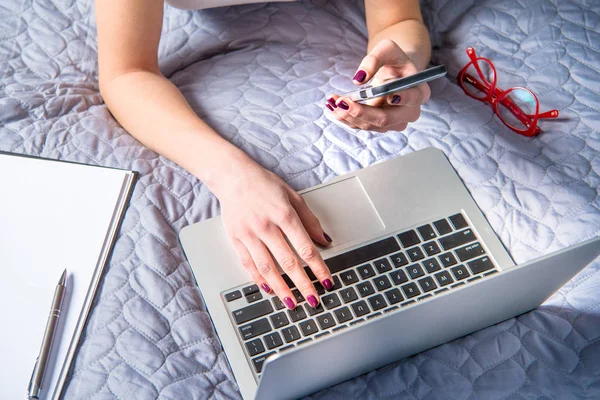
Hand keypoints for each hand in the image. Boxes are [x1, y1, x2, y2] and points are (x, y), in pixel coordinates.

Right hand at [212, 158, 332, 309]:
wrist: (233, 176)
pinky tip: (268, 289)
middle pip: (288, 262)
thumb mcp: (293, 196)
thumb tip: (324, 240)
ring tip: (291, 302)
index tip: (326, 281)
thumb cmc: (264, 184)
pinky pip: (248, 263)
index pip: (305, 248)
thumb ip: (309, 220)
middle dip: (303, 284)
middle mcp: (266, 226)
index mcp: (284, 215)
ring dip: (281, 288)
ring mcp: (249, 234)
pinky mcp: (236, 239)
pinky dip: (258, 279)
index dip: (318, 267)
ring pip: (267, 267)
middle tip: (313, 299)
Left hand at [326, 39, 430, 131]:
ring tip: (332, 102)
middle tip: (341, 102)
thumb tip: (358, 79)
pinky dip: (346, 117)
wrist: (392, 71)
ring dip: (349, 115)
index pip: (413, 98)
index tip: (388, 96)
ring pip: (370, 125)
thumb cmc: (393, 59)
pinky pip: (362, 125)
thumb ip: (374, 59)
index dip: (401, 98)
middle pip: (386, 119)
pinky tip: (333, 107)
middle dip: (361, 112)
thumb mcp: (386, 49)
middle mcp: (410, 112)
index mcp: (419, 91)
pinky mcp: (380, 125)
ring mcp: (395, 122)